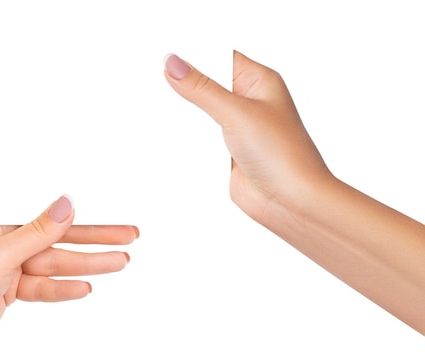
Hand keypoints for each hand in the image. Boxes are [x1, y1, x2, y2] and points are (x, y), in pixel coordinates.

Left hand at [0, 195, 138, 352]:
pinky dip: (62, 288)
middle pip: (58, 237)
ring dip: (87, 265)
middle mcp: (4, 239)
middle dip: (95, 238)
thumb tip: (67, 203)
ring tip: (122, 262)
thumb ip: (38, 231)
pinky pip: (43, 285)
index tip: (110, 211)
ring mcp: (8, 265)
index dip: (83, 214)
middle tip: (130, 236)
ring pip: (55, 263)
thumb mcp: (0, 254)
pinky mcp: (10, 289)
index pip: (48, 212)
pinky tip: (86, 288)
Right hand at [163, 52, 332, 221]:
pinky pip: (199, 136)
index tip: (166, 54)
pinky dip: (186, 136)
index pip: (219, 55)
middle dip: (185, 83)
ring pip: (201, 111)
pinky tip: (171, 132)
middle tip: (157, 77)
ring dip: (185, 112)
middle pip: (207, 82)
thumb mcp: (236, 114)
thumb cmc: (283, 155)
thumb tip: (174, 64)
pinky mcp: (227, 151)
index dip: (194, 53)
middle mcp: (248, 102)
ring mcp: (237, 127)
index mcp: (258, 81)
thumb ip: (202, 89)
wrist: (291, 203)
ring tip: (159, 103)